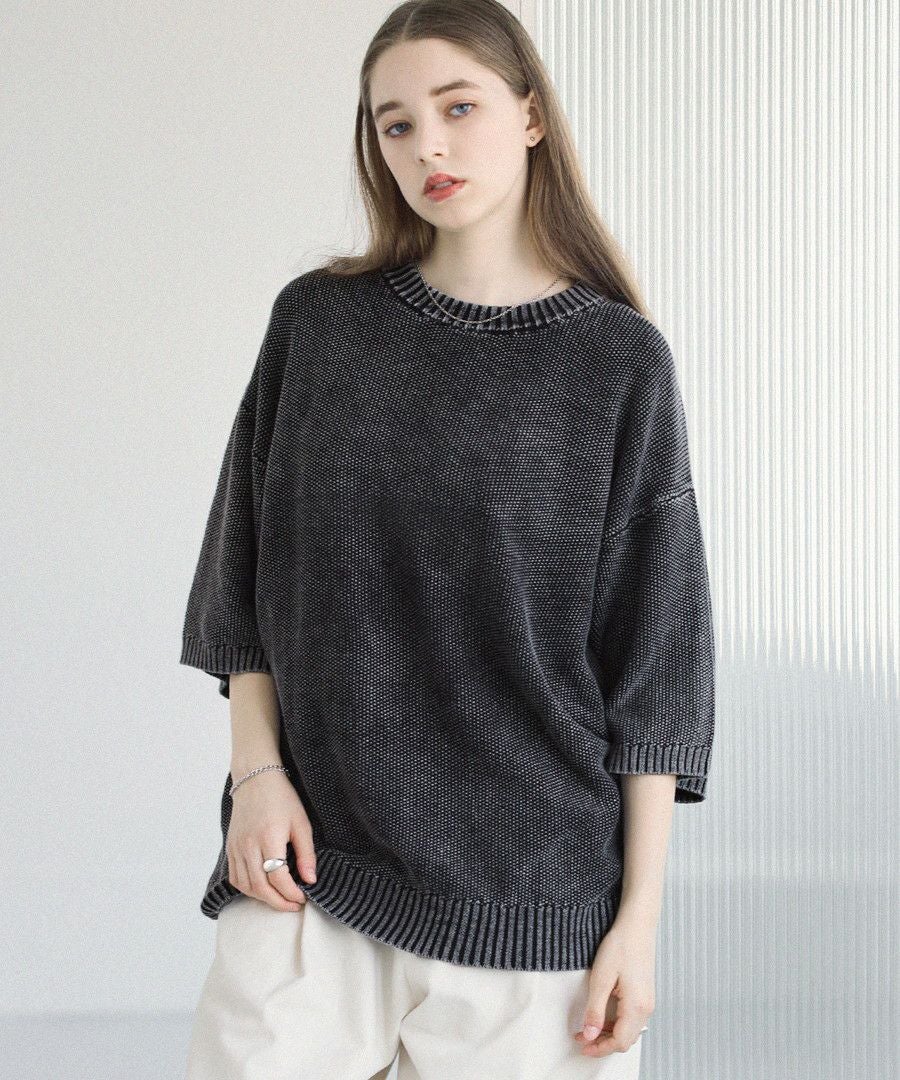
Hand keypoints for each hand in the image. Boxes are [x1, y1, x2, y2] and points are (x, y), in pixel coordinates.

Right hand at [225, 770, 316, 910]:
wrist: (255, 779)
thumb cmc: (281, 798)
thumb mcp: (301, 823)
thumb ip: (306, 853)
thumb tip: (310, 880)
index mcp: (268, 837)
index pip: (278, 877)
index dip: (291, 893)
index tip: (303, 898)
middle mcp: (248, 845)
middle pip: (260, 887)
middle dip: (278, 902)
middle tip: (293, 905)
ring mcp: (236, 847)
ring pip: (245, 885)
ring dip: (263, 898)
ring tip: (280, 899)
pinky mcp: (230, 847)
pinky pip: (235, 877)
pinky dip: (248, 889)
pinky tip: (261, 889)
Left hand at [573, 917, 655, 1056]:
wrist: (637, 927)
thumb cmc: (620, 947)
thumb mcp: (601, 979)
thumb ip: (595, 1010)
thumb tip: (590, 1035)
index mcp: (636, 1007)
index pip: (619, 1041)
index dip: (599, 1048)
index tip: (581, 1045)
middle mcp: (646, 1008)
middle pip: (626, 1040)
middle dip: (603, 1044)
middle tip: (582, 1038)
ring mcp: (648, 1002)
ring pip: (629, 1031)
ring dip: (609, 1034)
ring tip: (589, 1027)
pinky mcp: (645, 995)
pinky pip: (631, 1019)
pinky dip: (616, 1024)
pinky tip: (603, 1016)